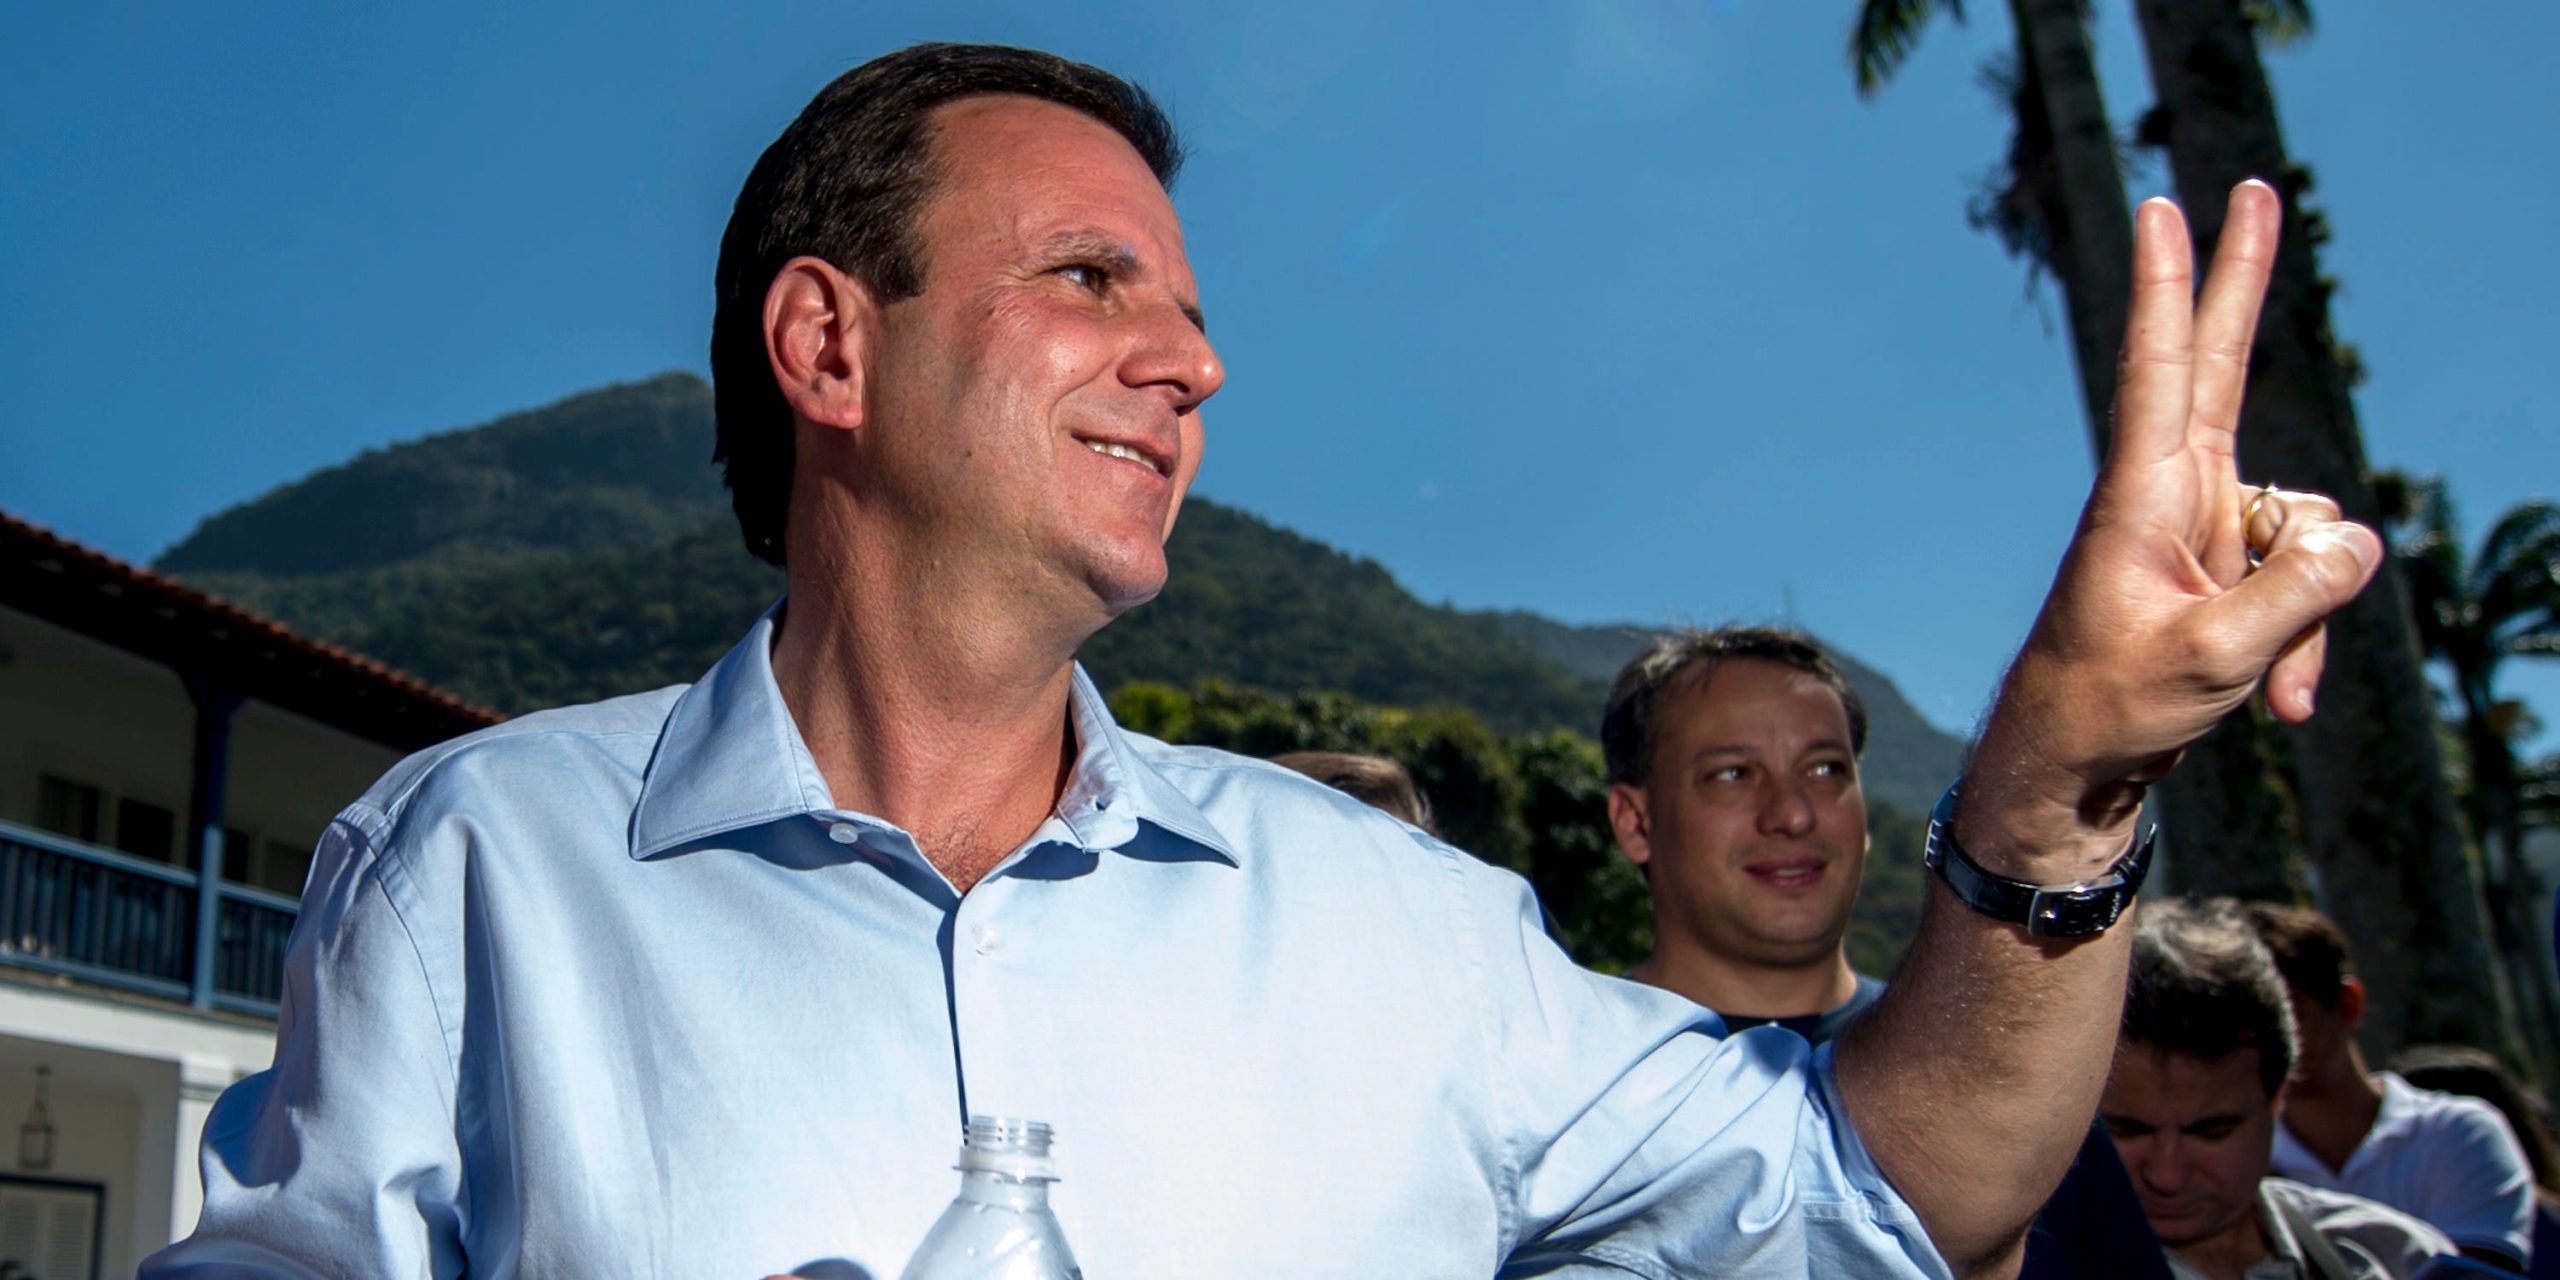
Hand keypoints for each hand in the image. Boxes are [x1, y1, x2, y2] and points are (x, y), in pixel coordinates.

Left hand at [1962, 181, 2381, 872]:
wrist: (2078, 765)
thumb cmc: (2113, 706)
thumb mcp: (2214, 658)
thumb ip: (2295, 595)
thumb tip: (2358, 539)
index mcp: (2143, 495)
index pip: (2162, 370)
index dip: (2170, 288)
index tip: (2160, 209)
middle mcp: (2175, 494)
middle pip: (2223, 368)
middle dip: (2244, 282)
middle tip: (2251, 187)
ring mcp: (2205, 529)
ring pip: (2304, 534)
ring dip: (2308, 617)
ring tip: (2269, 690)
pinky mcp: (2228, 568)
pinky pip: (2303, 582)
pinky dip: (2302, 643)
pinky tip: (2280, 704)